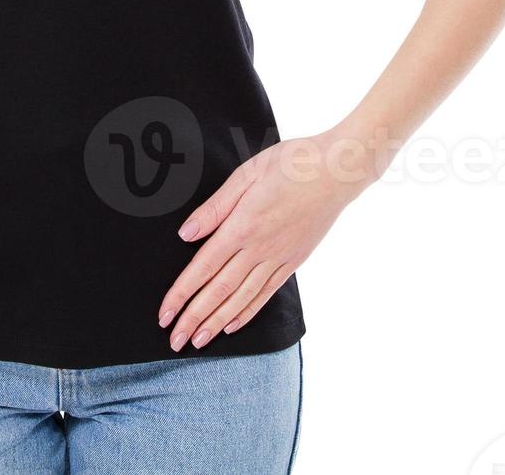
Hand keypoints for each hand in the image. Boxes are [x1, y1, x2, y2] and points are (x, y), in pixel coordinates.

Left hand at [159, 132, 375, 350]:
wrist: (340, 171)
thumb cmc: (294, 164)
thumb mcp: (247, 174)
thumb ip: (215, 207)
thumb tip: (186, 234)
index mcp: (243, 226)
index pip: (203, 268)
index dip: (181, 294)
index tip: (164, 315)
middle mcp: (260, 248)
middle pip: (219, 290)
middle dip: (194, 318)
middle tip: (174, 340)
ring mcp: (279, 257)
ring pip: (242, 297)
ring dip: (217, 321)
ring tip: (198, 341)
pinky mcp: (295, 260)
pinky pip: (267, 292)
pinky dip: (248, 311)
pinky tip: (233, 324)